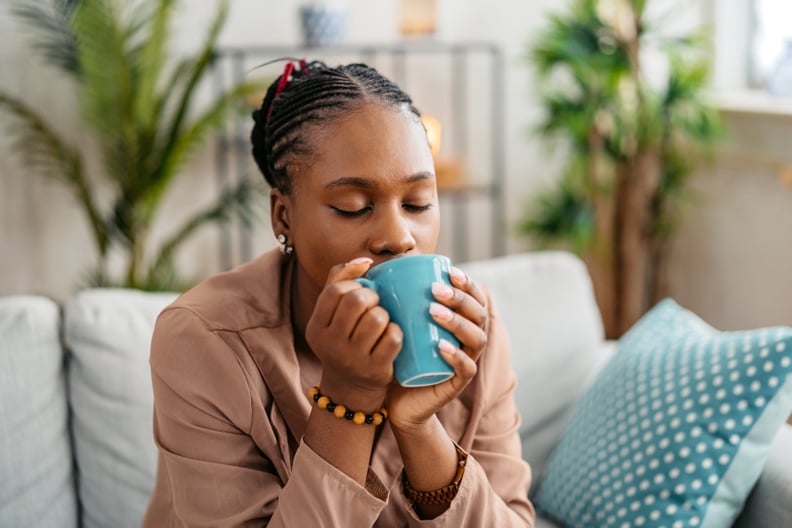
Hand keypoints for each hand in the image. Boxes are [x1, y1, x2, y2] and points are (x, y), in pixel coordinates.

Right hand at [304, 257, 401, 408]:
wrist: (349, 390)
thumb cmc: (343, 342)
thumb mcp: (330, 317)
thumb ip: (339, 281)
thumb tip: (364, 260)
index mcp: (317, 327)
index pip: (335, 291)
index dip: (353, 283)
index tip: (361, 290)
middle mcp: (330, 344)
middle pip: (356, 301)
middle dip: (371, 296)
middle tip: (376, 304)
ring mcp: (353, 359)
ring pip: (377, 318)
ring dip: (385, 315)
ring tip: (382, 321)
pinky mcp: (375, 370)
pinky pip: (393, 338)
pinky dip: (397, 332)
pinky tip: (392, 335)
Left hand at [387, 266, 488, 432]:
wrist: (398, 400)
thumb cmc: (400, 356)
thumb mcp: (399, 325)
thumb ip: (394, 302)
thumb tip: (373, 269)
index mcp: (460, 322)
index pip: (474, 298)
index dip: (468, 284)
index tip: (449, 271)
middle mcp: (468, 340)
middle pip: (478, 314)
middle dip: (461, 299)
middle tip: (436, 290)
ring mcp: (466, 361)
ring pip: (476, 338)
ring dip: (458, 323)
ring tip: (434, 312)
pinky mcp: (457, 383)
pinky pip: (466, 368)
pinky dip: (457, 356)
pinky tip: (442, 346)